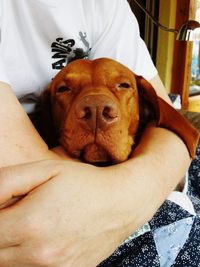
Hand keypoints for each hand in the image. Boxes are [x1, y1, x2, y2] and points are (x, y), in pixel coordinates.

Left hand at [0, 160, 126, 266]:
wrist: (121, 202)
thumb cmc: (84, 183)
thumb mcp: (45, 170)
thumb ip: (6, 182)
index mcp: (30, 224)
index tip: (5, 207)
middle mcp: (40, 254)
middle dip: (0, 231)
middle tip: (15, 214)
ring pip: (10, 264)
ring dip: (9, 246)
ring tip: (29, 224)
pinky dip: (27, 256)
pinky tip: (41, 237)